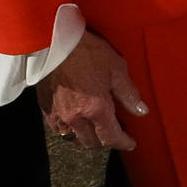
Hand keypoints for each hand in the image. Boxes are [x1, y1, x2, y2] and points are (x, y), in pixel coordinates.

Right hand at [43, 34, 144, 156]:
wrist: (52, 42)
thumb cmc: (88, 52)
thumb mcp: (116, 68)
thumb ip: (128, 93)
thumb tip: (142, 112)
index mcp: (95, 109)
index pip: (110, 137)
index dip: (122, 142)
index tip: (131, 144)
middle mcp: (76, 118)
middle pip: (91, 142)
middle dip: (105, 141)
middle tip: (115, 131)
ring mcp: (58, 115)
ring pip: (74, 138)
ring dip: (87, 137)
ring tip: (95, 128)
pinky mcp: (45, 109)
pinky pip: (58, 129)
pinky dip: (69, 130)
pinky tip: (75, 122)